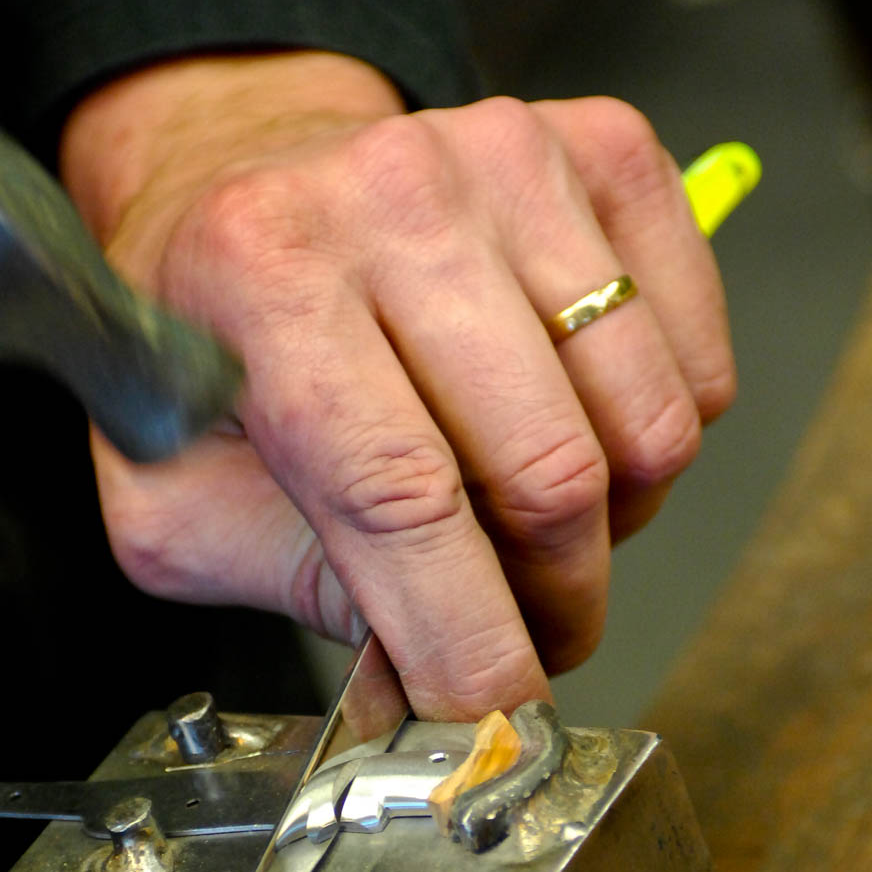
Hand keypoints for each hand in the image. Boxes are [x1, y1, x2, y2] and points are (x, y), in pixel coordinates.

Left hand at [60, 52, 734, 719]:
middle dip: (552, 603)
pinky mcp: (601, 152)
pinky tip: (572, 424)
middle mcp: (393, 194)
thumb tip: (416, 688)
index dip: (465, 634)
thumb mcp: (173, 489)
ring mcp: (511, 160)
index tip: (494, 719)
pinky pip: (698, 358)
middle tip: (521, 630)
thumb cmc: (209, 340)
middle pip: (549, 472)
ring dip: (611, 520)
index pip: (401, 494)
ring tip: (528, 516)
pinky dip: (655, 436)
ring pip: (647, 426)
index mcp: (260, 274)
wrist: (246, 173)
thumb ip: (284, 588)